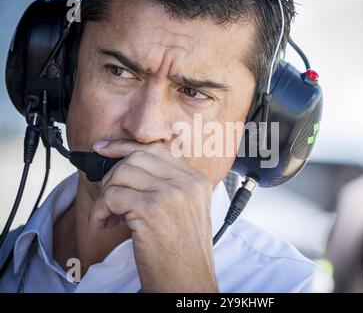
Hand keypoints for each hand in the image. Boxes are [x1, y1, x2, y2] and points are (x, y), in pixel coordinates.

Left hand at [89, 140, 218, 291]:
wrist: (189, 282)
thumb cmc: (183, 253)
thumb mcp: (185, 212)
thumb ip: (168, 186)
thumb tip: (128, 168)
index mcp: (197, 181)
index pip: (157, 149)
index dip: (126, 147)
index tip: (105, 149)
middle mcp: (187, 183)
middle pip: (137, 157)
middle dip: (113, 173)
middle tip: (108, 196)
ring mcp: (171, 194)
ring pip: (122, 173)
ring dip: (106, 195)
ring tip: (108, 216)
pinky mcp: (152, 210)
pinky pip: (112, 196)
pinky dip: (99, 211)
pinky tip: (104, 225)